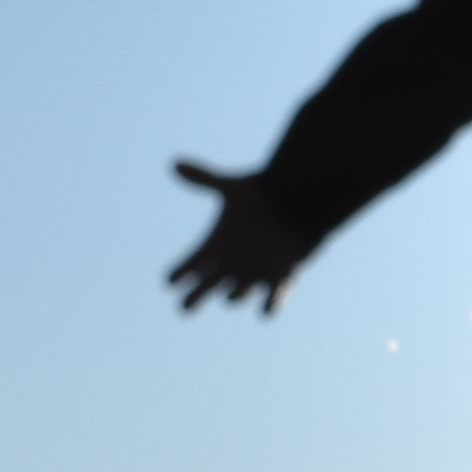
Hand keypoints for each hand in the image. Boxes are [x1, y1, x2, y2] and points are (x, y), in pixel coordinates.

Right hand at [165, 158, 309, 311]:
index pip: (187, 268)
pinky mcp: (280, 278)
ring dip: (235, 297)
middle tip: (185, 306)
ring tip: (231, 294)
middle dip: (192, 300)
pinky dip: (270, 307)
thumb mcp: (232, 188)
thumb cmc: (264, 194)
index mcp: (215, 246)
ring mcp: (254, 274)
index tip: (172, 280)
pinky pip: (273, 301)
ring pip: (236, 296)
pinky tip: (266, 308)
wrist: (300, 198)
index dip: (177, 276)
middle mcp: (230, 264)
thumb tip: (174, 162)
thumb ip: (204, 179)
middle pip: (203, 290)